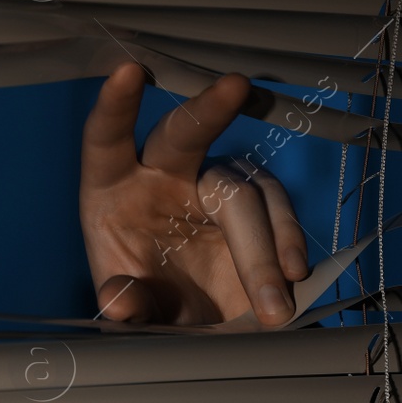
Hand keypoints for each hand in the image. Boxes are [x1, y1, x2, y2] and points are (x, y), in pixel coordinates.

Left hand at [79, 63, 308, 327]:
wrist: (203, 331)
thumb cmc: (153, 308)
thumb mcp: (137, 316)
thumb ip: (129, 306)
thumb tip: (116, 302)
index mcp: (113, 190)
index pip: (107, 140)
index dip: (115, 106)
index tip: (128, 70)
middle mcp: (161, 176)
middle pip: (182, 133)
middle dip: (207, 108)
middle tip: (234, 86)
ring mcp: (211, 183)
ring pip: (240, 190)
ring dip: (261, 246)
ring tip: (270, 308)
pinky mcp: (256, 199)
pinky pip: (276, 206)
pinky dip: (287, 240)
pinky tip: (294, 276)